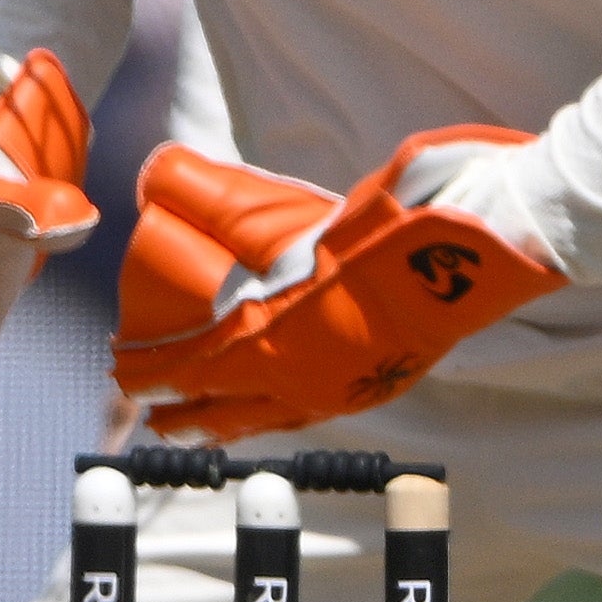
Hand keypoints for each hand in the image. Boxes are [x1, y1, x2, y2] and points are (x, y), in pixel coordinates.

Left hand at [114, 125, 566, 443]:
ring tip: (200, 431)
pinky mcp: (382, 380)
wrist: (480, 246)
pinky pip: (313, 412)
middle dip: (182, 410)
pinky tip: (279, 410)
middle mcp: (306, 379)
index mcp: (274, 342)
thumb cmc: (385, 230)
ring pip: (271, 417)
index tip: (121, 371)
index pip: (193, 369)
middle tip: (146, 415)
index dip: (153, 373)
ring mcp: (347, 387)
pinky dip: (280, 416)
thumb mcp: (287, 216)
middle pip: (225, 406)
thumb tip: (155, 171)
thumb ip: (217, 199)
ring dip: (229, 422)